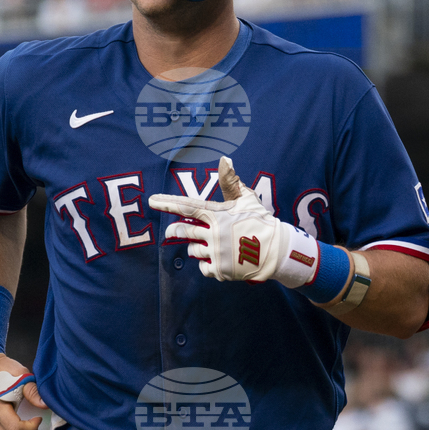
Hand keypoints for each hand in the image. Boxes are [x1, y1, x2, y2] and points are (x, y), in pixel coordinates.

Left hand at [149, 156, 316, 286]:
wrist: (276, 251)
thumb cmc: (259, 221)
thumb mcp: (247, 199)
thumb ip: (231, 181)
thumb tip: (224, 159)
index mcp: (217, 215)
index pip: (187, 206)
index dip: (168, 203)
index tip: (152, 200)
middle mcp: (214, 234)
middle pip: (183, 232)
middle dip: (174, 232)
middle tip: (171, 232)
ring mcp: (216, 253)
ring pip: (193, 250)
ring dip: (196, 247)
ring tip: (212, 244)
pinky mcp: (220, 270)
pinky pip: (202, 267)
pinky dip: (207, 263)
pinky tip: (220, 258)